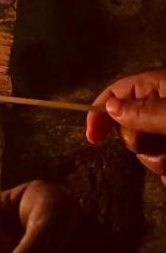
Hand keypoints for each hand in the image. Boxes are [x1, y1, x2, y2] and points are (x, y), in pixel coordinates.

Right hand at [86, 68, 165, 182]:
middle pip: (130, 126)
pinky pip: (163, 165)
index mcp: (159, 87)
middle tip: (162, 147)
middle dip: (139, 144)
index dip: (100, 112)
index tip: (93, 139)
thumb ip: (144, 111)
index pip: (116, 92)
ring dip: (158, 161)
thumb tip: (110, 107)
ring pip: (148, 150)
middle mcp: (162, 108)